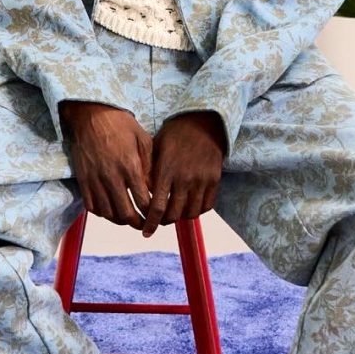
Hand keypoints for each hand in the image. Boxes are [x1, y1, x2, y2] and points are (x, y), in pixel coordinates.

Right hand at [59, 101, 153, 227]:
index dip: (151, 213)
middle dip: (137, 223)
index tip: (156, 216)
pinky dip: (102, 213)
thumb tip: (153, 187)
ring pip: (108, 213)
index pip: (143, 201)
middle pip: (125, 213)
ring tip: (128, 219)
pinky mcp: (83, 180)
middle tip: (144, 225)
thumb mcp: (142, 138)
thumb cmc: (119, 123)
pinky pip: (92, 206)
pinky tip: (110, 210)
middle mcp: (112, 177)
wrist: (90, 114)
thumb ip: (149, 164)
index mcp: (130, 166)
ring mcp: (95, 180)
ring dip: (120, 220)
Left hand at [139, 110, 225, 237]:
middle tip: (160, 221)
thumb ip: (148, 172)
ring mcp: (201, 180)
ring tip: (175, 214)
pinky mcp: (214, 180)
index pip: (157, 207)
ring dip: (181, 217)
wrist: (202, 121)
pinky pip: (207, 206)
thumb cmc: (174, 134)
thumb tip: (140, 194)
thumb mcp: (155, 149)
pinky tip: (190, 206)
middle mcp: (184, 179)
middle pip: (174, 215)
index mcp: (166, 171)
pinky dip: (198, 210)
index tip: (146, 232)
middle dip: (164, 222)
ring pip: (191, 213)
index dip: (151, 224)